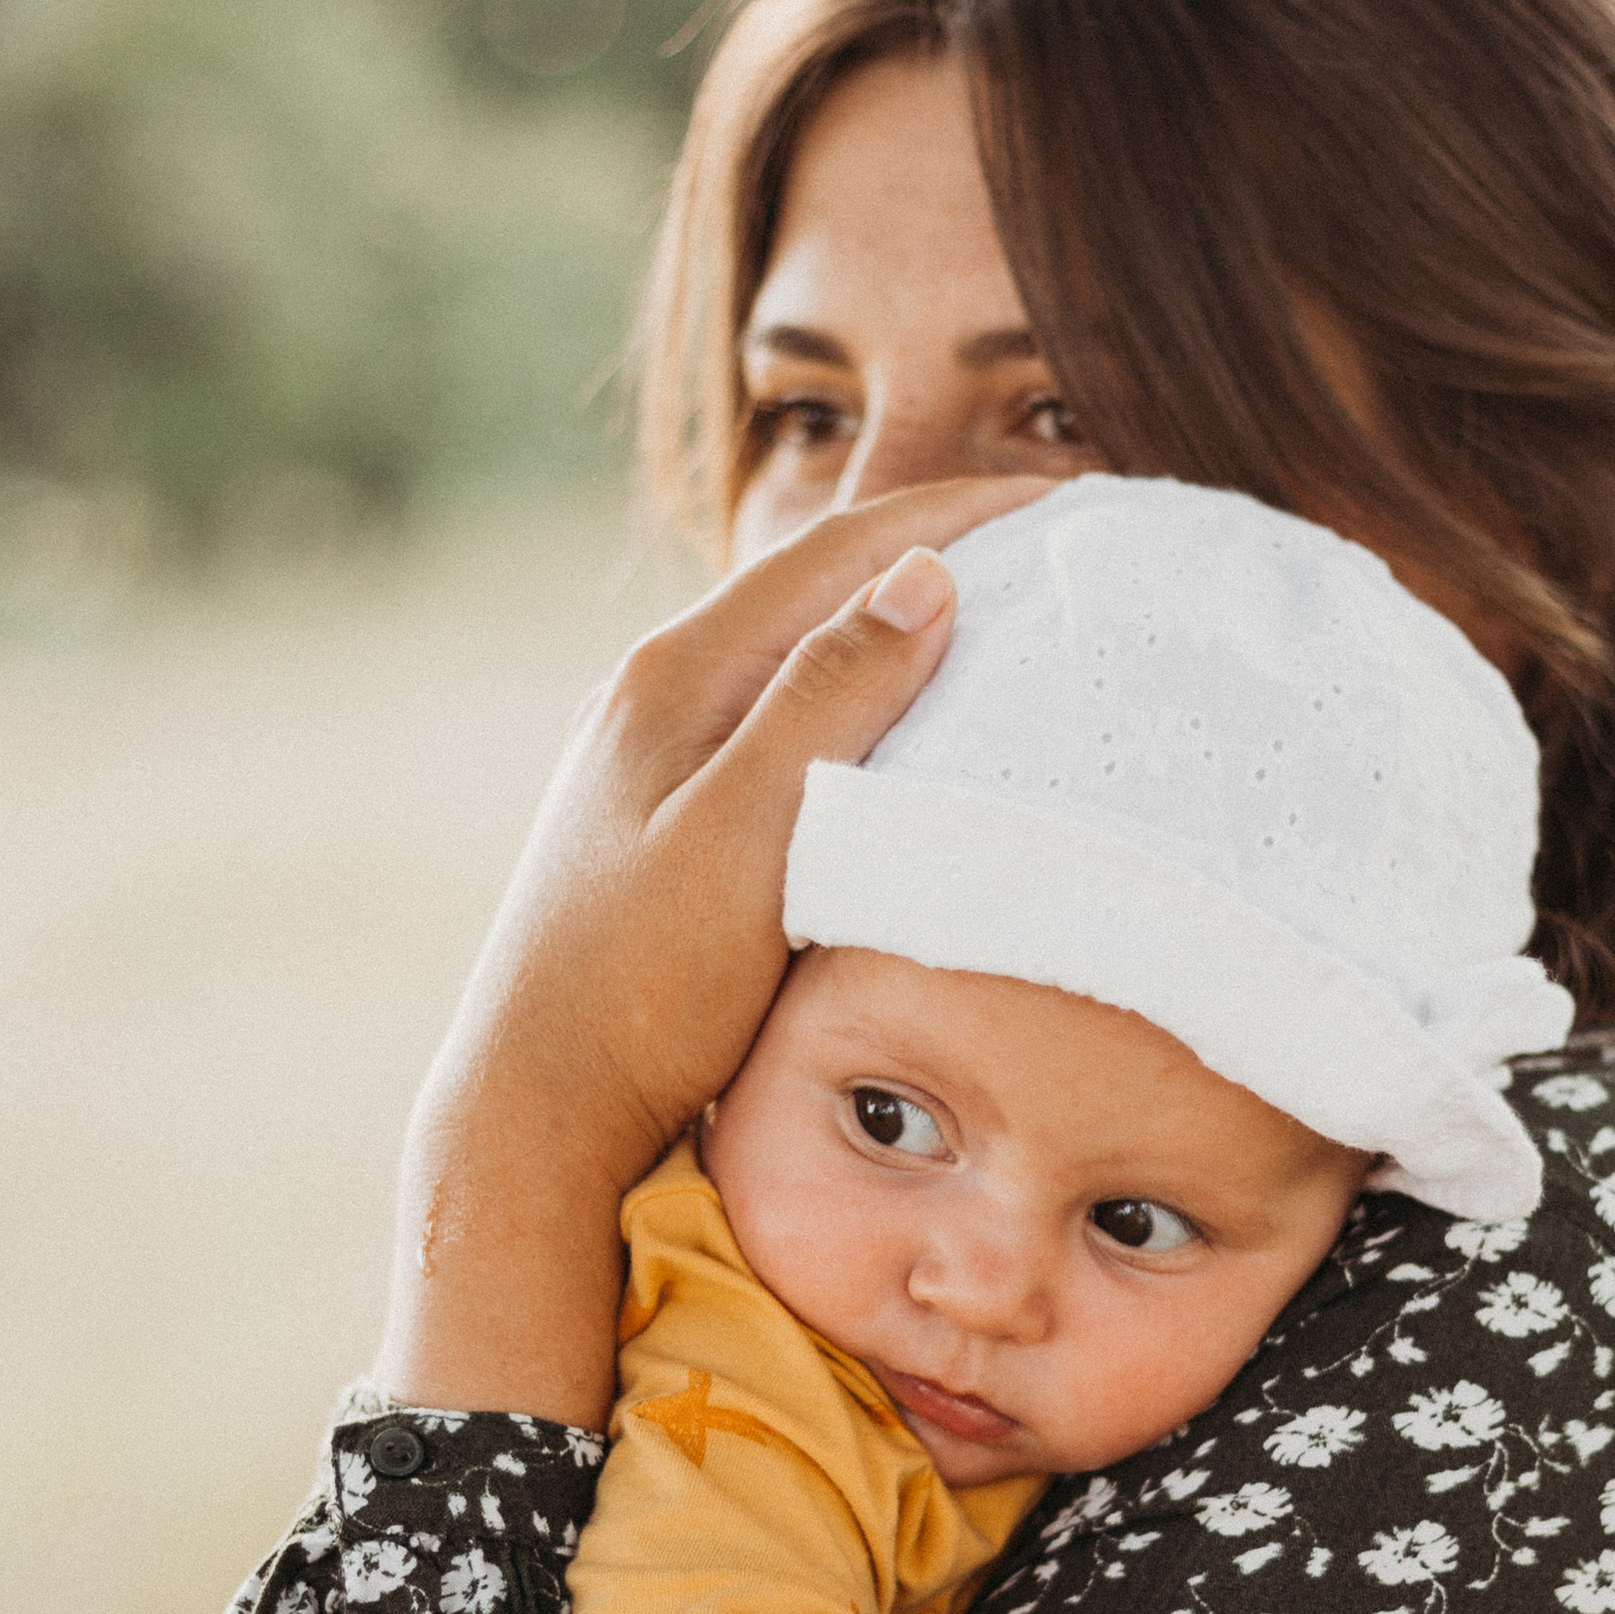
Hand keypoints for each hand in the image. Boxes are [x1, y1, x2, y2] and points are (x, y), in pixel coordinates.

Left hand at [382, 477, 1055, 1426]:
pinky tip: (928, 733)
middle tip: (1069, 547)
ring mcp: (665, 757)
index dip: (962, 512)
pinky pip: (797, 718)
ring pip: (812, 650)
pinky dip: (878, 699)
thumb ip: (828, 701)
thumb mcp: (748, 837)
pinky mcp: (678, 820)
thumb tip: (925, 573)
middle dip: (948, 549)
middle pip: (827, 583)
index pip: (841, 549)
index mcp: (679, 677)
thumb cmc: (640, 992)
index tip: (1074, 500)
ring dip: (914, 622)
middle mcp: (665, 695)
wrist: (539, 1113)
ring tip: (1020, 621)